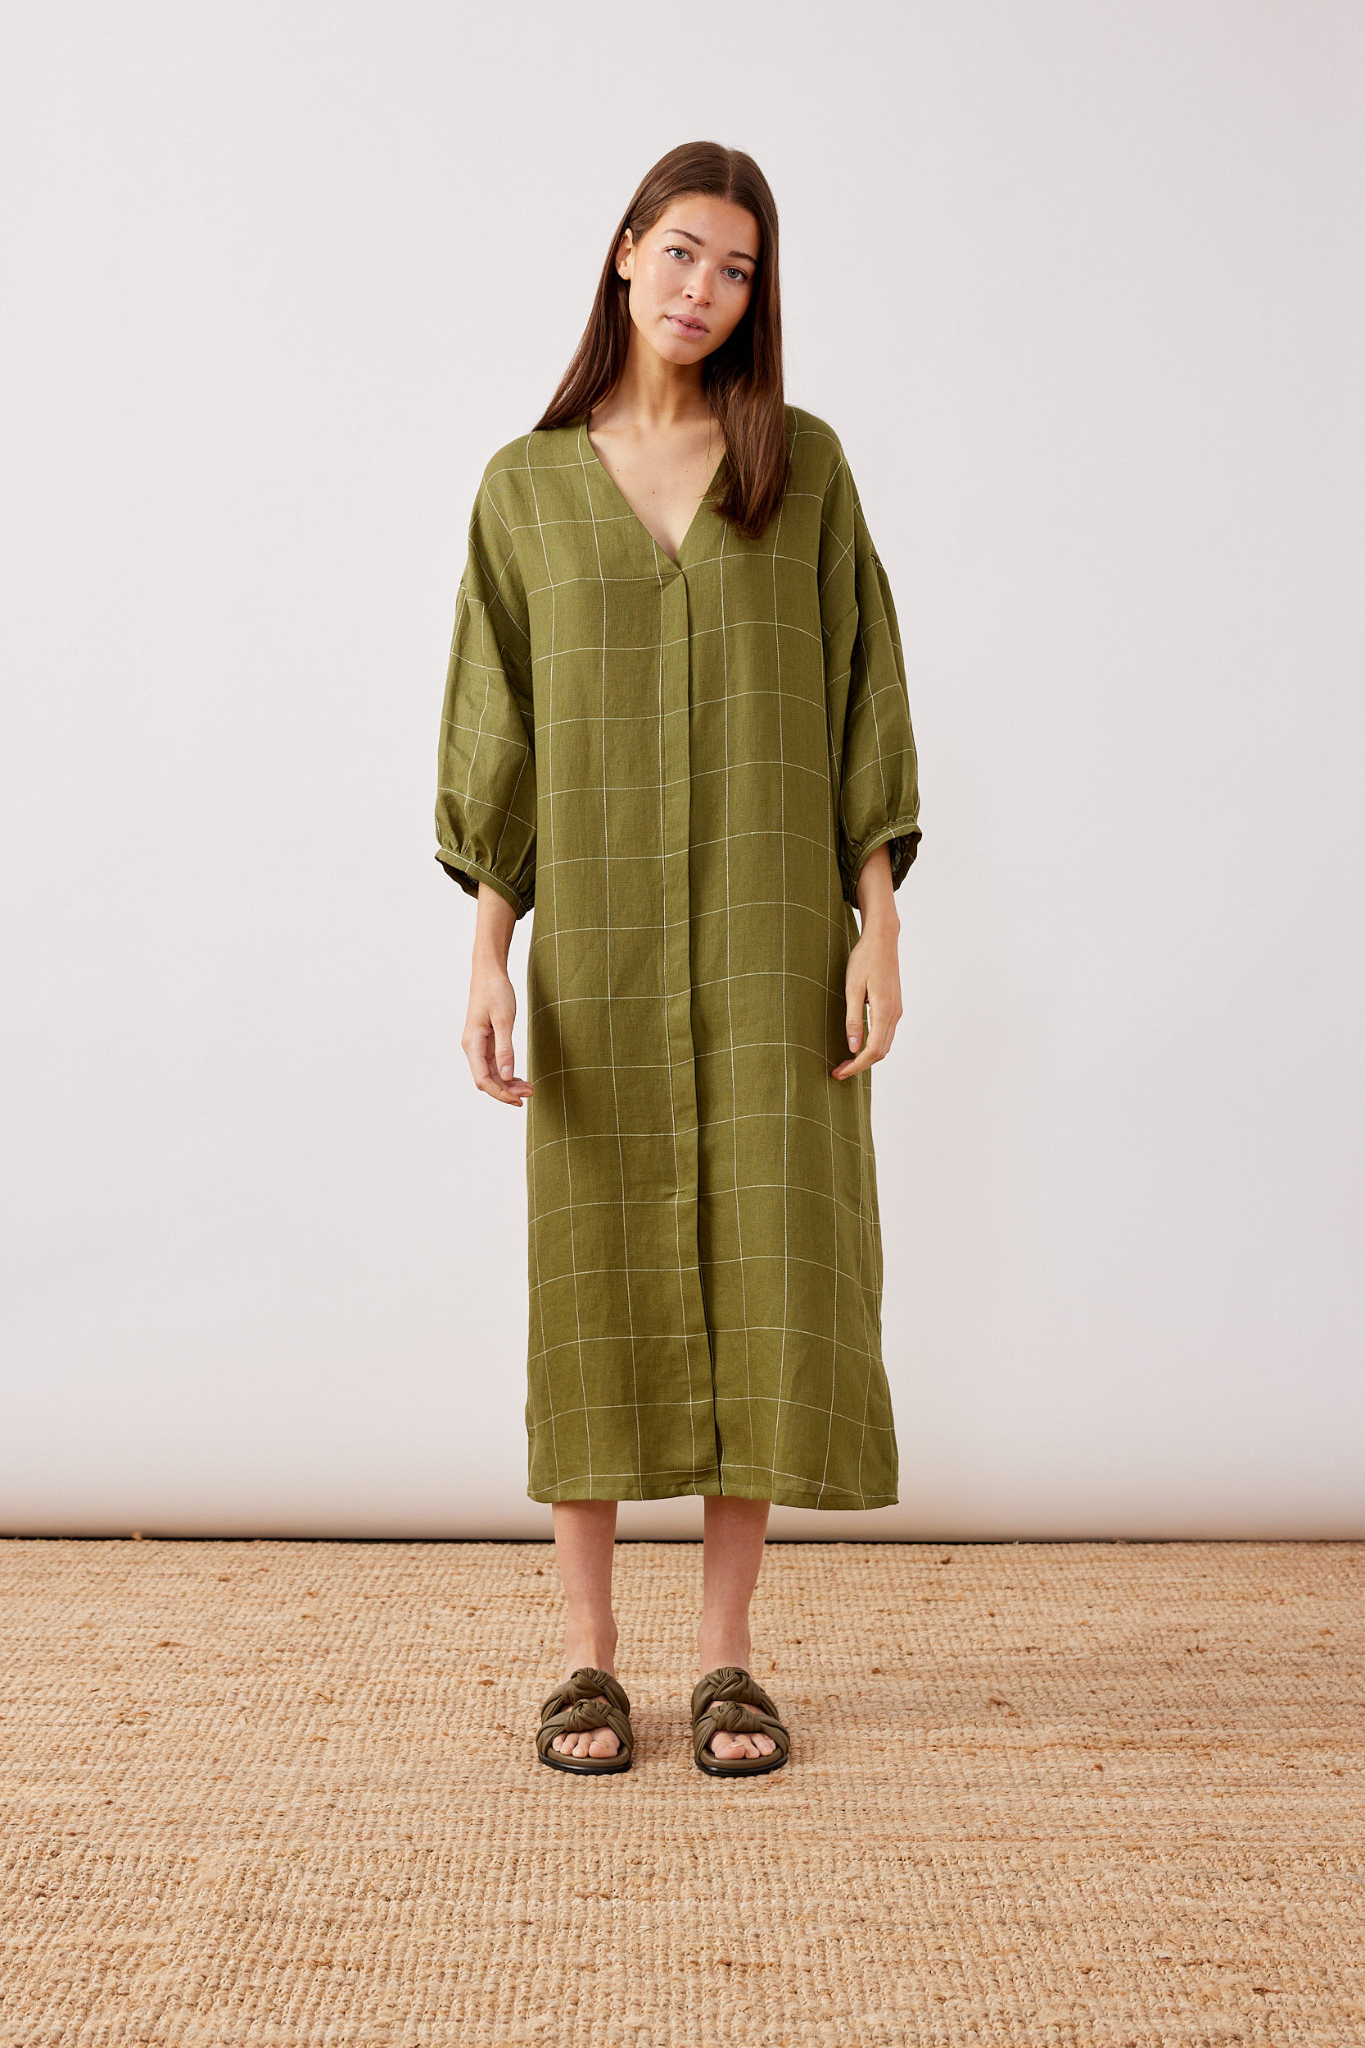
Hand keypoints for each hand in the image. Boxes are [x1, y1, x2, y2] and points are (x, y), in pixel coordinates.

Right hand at [463, 961, 533, 1105]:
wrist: (489, 972)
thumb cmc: (495, 991)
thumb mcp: (504, 1020)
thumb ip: (505, 1049)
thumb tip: (508, 1077)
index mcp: (472, 1043)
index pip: (483, 1079)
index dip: (500, 1093)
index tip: (518, 1100)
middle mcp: (472, 1047)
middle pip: (487, 1080)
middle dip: (507, 1091)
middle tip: (530, 1094)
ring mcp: (478, 1045)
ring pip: (491, 1074)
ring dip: (508, 1084)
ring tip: (529, 1089)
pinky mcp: (486, 1041)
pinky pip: (494, 1064)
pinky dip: (507, 1074)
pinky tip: (519, 1079)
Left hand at [832, 917, 902, 1079]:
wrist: (882, 940)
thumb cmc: (864, 960)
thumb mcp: (852, 989)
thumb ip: (853, 1019)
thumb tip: (852, 1047)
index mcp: (885, 1011)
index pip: (872, 1051)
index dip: (856, 1066)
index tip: (839, 1073)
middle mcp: (895, 1014)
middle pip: (881, 1052)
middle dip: (860, 1066)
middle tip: (838, 1071)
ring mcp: (897, 1011)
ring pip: (885, 1045)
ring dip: (867, 1057)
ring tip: (845, 1061)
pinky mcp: (894, 1006)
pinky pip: (886, 1034)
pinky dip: (873, 1046)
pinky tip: (857, 1045)